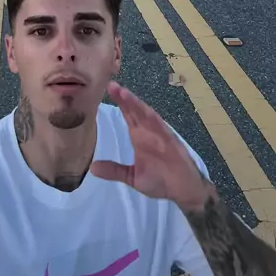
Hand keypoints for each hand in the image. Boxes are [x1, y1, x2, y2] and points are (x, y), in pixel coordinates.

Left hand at [90, 82, 214, 209]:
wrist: (183, 190)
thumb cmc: (160, 181)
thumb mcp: (133, 177)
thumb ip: (115, 171)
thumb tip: (92, 168)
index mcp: (138, 136)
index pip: (127, 115)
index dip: (119, 102)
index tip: (108, 89)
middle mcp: (148, 131)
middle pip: (134, 110)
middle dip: (124, 98)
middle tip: (112, 85)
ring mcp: (159, 134)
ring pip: (146, 115)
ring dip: (136, 104)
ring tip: (124, 93)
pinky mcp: (170, 141)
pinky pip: (161, 127)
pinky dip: (153, 118)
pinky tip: (145, 110)